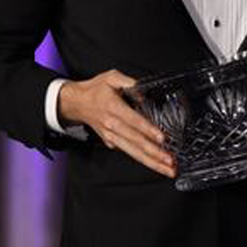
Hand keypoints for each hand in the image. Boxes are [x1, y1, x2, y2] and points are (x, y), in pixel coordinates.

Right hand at [57, 70, 174, 177]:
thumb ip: (129, 82)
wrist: (76, 103)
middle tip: (170, 161)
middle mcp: (112, 125)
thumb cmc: (95, 90)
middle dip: (154, 153)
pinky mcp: (111, 142)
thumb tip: (143, 92)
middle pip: (135, 142)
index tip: (161, 138)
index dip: (147, 130)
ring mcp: (111, 136)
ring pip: (133, 152)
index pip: (133, 121)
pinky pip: (128, 152)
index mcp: (113, 108)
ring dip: (151, 162)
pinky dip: (142, 159)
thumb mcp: (111, 77)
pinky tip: (156, 164)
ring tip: (167, 169)